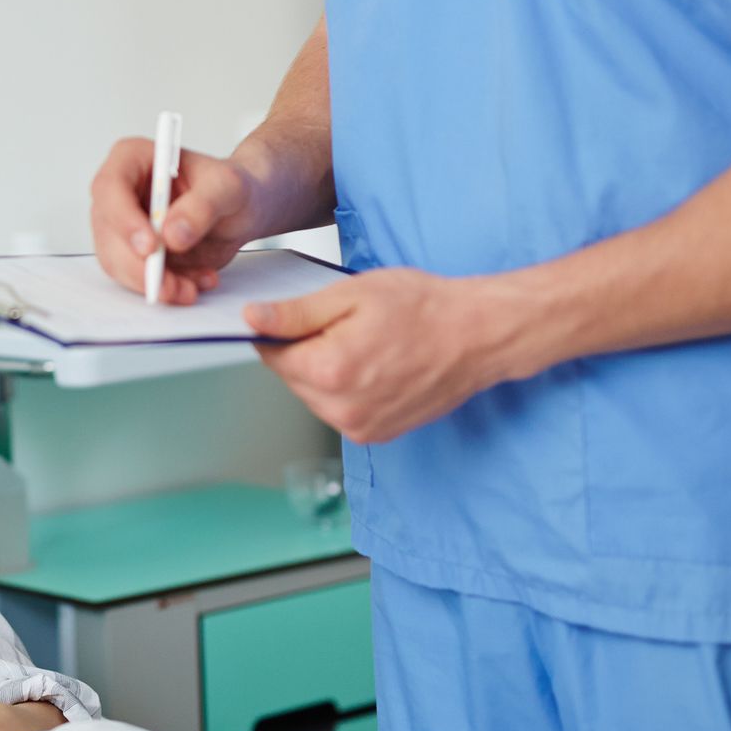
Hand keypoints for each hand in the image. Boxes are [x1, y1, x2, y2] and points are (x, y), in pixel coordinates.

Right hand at [89, 138, 258, 304]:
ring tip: (190, 288)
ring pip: (117, 262)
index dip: (124, 219)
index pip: (111, 187)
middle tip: (170, 284)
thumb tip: (172, 234)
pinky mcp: (132, 254)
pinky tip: (191, 284)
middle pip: (108, 232)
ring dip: (152, 283)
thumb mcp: (228, 187)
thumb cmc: (231, 187)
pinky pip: (135, 278)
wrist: (241, 210)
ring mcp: (122, 226)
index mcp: (133, 159)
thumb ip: (202, 206)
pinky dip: (163, 288)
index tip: (151, 246)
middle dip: (138, 265)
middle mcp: (119, 193)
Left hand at [245, 268, 535, 442]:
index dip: (281, 329)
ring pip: (313, 396)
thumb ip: (295, 313)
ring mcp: (358, 426)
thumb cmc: (424, 309)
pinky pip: (339, 411)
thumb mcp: (351, 296)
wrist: (478, 336)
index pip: (270, 353)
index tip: (303, 315)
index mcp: (328, 370)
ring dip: (326, 372)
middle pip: (291, 377)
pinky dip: (346, 390)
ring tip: (366, 347)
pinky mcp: (374, 435)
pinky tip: (375, 368)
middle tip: (347, 326)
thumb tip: (252, 320)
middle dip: (306, 351)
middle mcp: (340, 408)